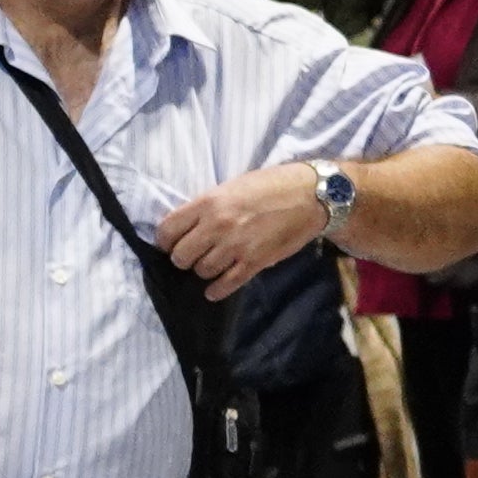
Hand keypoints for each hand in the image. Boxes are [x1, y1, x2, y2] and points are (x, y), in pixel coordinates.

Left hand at [159, 164, 339, 298]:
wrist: (312, 195)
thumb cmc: (271, 186)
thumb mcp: (231, 187)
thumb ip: (207, 207)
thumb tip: (187, 227)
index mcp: (208, 203)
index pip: (167, 230)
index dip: (165, 241)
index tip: (170, 244)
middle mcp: (217, 225)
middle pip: (181, 256)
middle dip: (183, 258)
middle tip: (192, 256)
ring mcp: (236, 245)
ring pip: (202, 271)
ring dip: (203, 271)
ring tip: (211, 265)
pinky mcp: (255, 261)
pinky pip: (227, 284)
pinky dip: (216, 290)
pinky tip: (213, 291)